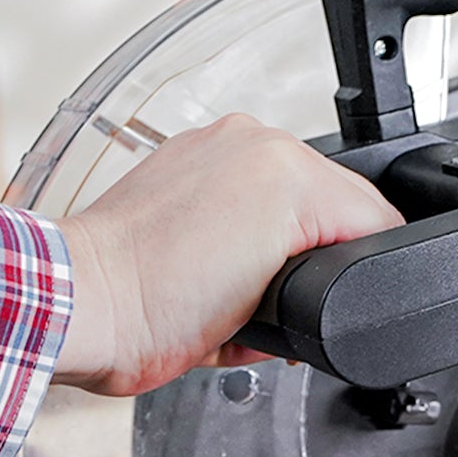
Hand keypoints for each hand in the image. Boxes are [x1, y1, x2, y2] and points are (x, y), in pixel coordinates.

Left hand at [54, 114, 402, 394]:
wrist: (85, 307)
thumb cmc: (158, 312)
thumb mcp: (280, 309)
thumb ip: (334, 281)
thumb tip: (348, 281)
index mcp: (286, 168)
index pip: (372, 214)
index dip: (366, 269)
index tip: (344, 302)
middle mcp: (252, 143)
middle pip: (334, 202)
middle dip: (325, 255)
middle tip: (293, 297)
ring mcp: (215, 146)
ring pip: (292, 195)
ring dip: (288, 240)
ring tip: (254, 283)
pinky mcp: (183, 158)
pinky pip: (247, 187)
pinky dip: (247, 226)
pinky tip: (226, 265)